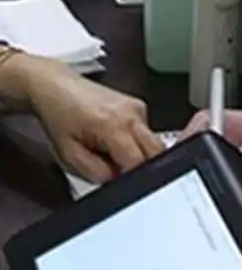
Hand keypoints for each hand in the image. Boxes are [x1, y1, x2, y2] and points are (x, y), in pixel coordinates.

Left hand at [22, 58, 163, 182]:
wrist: (58, 88)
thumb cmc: (59, 118)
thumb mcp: (68, 155)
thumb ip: (95, 172)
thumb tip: (116, 180)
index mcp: (113, 125)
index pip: (138, 161)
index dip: (131, 176)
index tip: (120, 182)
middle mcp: (132, 114)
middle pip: (156, 151)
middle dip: (143, 166)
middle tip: (119, 170)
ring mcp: (139, 107)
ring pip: (153, 142)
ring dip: (139, 153)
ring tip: (111, 150)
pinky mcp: (140, 105)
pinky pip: (147, 131)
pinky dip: (136, 141)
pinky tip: (115, 137)